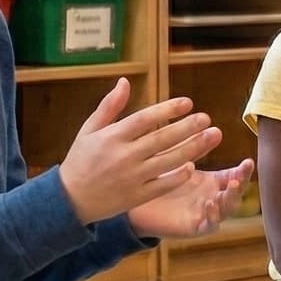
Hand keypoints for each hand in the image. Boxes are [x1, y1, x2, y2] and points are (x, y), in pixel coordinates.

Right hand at [61, 80, 218, 224]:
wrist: (70, 199)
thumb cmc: (81, 160)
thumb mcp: (89, 129)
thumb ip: (109, 106)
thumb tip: (125, 81)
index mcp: (113, 137)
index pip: (144, 119)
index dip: (167, 110)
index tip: (188, 102)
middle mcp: (124, 156)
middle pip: (161, 139)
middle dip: (187, 128)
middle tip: (207, 118)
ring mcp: (132, 177)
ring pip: (167, 161)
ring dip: (192, 148)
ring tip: (211, 137)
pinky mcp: (137, 196)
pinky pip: (162, 185)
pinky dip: (177, 177)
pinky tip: (192, 166)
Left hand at [129, 159, 253, 238]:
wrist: (138, 203)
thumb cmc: (158, 178)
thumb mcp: (177, 160)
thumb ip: (194, 147)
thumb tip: (214, 128)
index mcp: (213, 182)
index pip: (235, 176)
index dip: (244, 171)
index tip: (248, 161)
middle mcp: (213, 197)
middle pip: (235, 193)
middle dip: (240, 184)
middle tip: (240, 176)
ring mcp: (206, 214)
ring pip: (227, 210)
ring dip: (230, 199)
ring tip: (229, 187)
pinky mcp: (194, 227)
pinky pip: (209, 225)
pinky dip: (213, 217)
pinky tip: (210, 204)